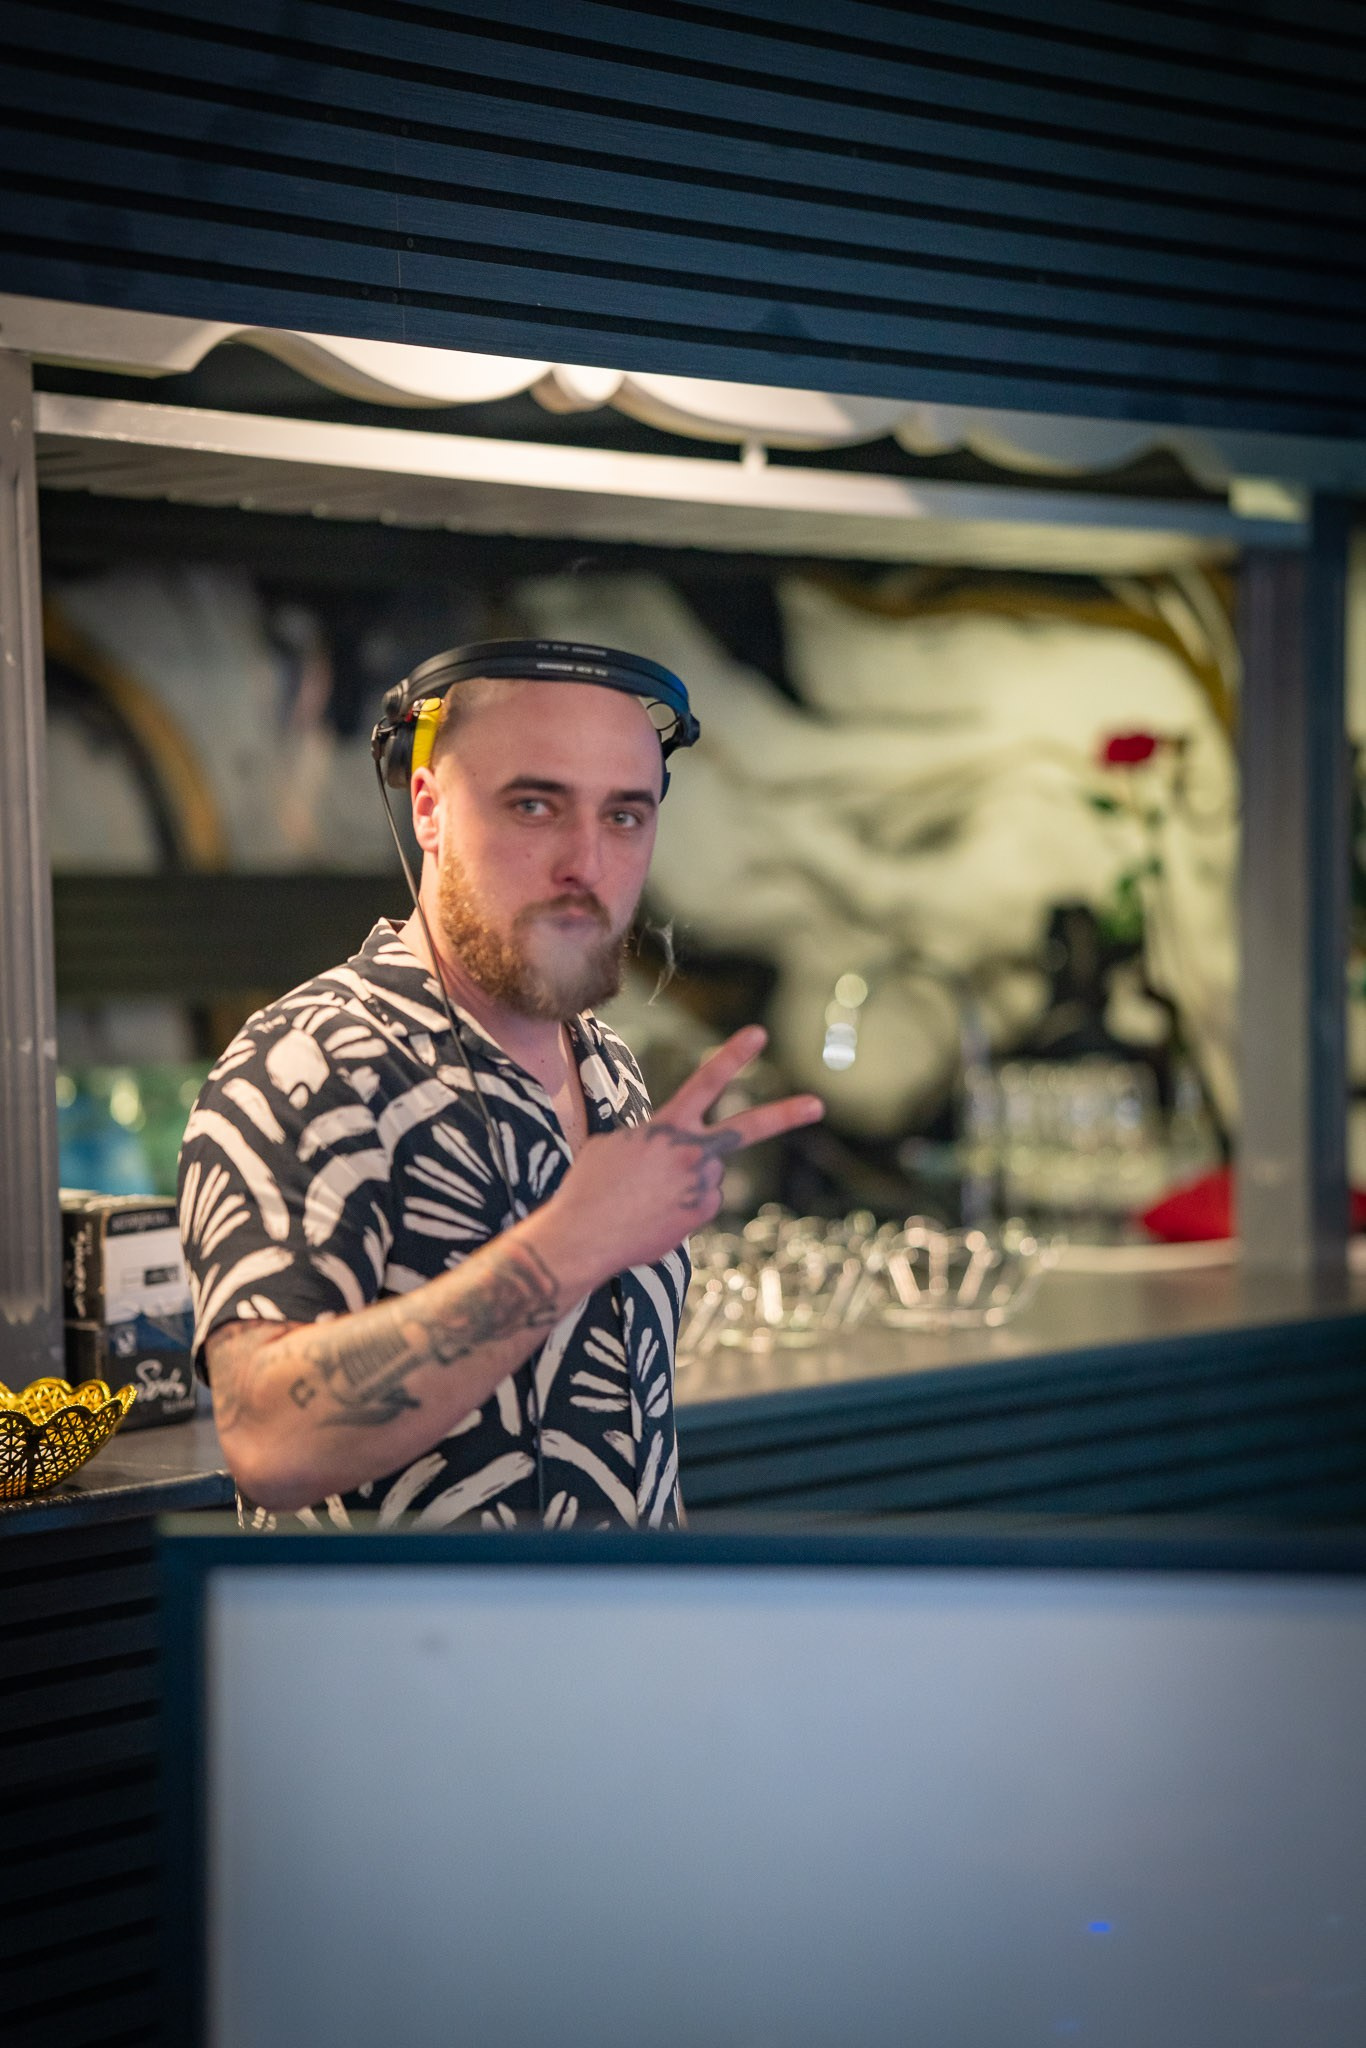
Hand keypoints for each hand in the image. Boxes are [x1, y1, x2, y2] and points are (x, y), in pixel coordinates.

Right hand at [537, 1026, 822, 1280]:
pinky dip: (680, 1207)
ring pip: (706, 1175)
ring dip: (684, 1182)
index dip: (734, 1055)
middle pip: (748, 1128)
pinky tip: (652, 1216)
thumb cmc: (589, 1186)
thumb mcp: (614, 1144)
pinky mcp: (702, 1215)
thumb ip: (653, 1138)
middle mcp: (693, 1153)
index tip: (759, 1034)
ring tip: (645, 1198)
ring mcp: (702, 1186)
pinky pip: (699, 1203)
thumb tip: (672, 1153)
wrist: (585, 1235)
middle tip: (817, 1105)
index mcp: (667, 1126)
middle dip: (786, 1115)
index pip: (706, 1080)